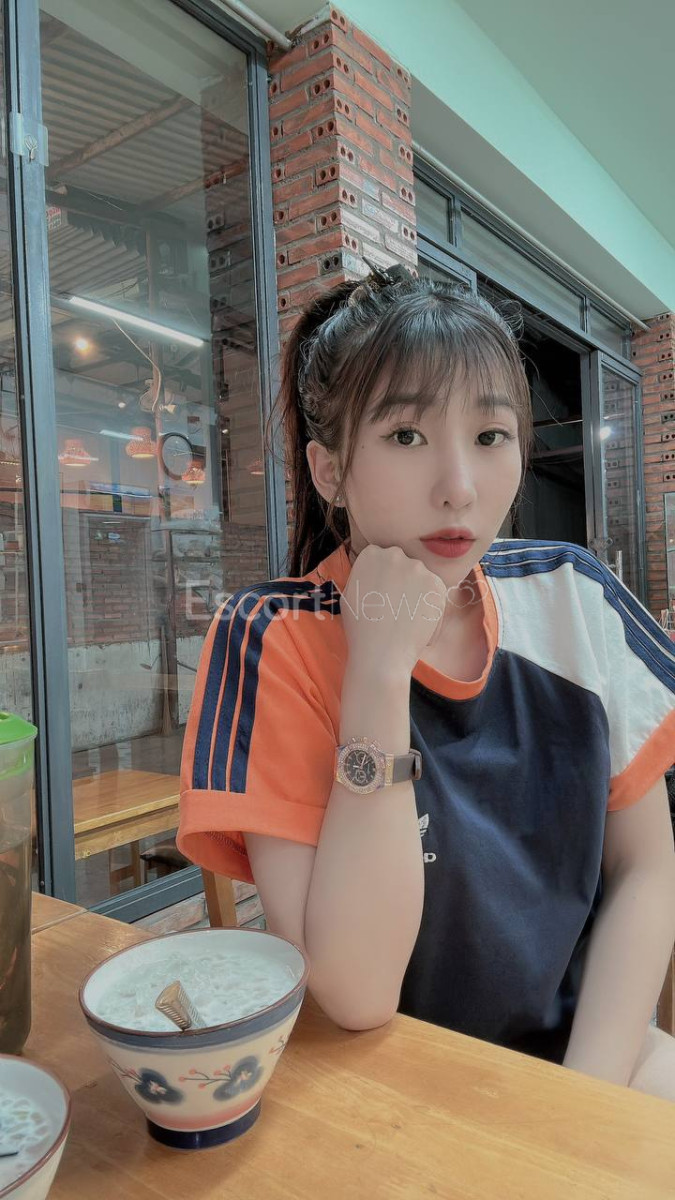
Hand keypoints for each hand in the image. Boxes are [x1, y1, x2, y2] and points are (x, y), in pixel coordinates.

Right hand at [341, 544, 445, 675]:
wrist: (382, 652)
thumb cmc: (361, 628)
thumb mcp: (350, 593)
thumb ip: (364, 576)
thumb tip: (374, 573)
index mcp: (371, 554)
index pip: (382, 557)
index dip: (383, 577)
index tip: (382, 595)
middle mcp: (395, 555)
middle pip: (403, 564)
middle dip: (402, 581)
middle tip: (395, 607)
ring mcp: (418, 568)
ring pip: (420, 577)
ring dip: (417, 592)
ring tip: (406, 617)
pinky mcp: (437, 584)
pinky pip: (434, 591)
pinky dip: (430, 605)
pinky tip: (417, 621)